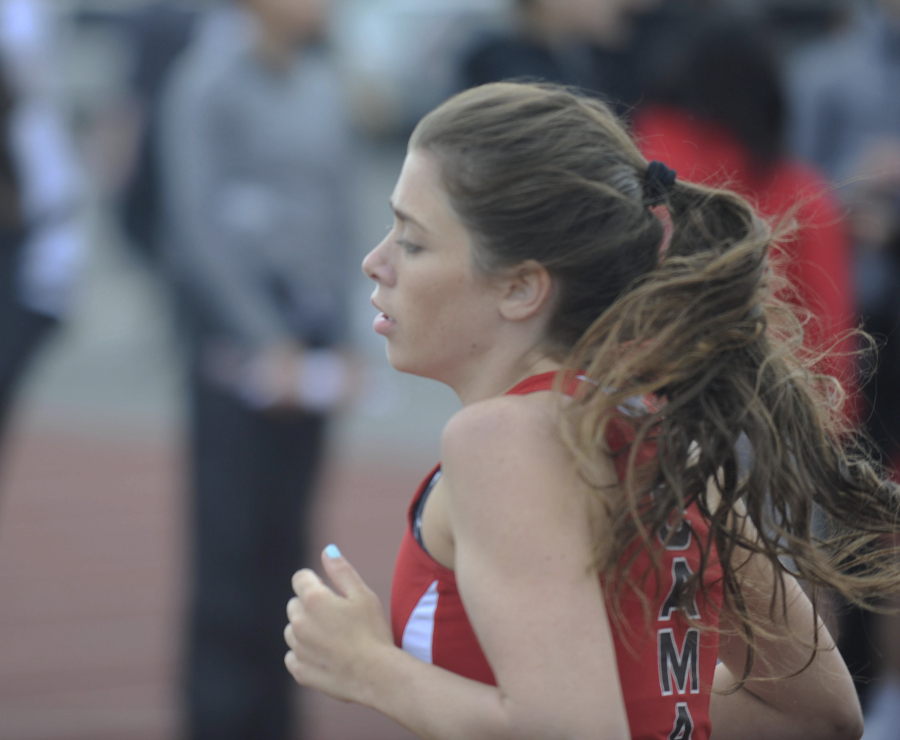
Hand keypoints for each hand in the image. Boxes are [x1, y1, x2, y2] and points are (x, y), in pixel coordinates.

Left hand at [284, 545, 393, 703]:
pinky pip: (293, 656)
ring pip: (292, 629)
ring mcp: (297, 648)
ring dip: (306, 629)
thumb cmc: (373, 631)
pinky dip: (304, 653)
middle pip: (295, 603)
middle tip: (337, 616)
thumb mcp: (363, 594)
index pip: (300, 578)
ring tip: (334, 637)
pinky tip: (325, 655)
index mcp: (313, 599)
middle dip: (310, 605)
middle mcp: (299, 622)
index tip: (331, 591)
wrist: (376, 674)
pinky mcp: (299, 670)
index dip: (316, 581)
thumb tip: (327, 550)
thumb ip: (341, 571)